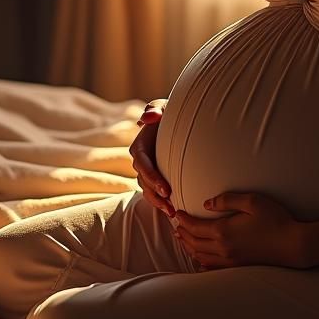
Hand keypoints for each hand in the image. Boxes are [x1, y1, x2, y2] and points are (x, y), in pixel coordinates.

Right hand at [129, 98, 173, 218]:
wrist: (178, 120)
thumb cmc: (170, 112)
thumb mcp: (164, 106)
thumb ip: (155, 108)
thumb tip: (148, 118)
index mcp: (140, 146)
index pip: (142, 164)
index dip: (152, 177)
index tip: (167, 189)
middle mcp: (141, 161)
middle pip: (144, 181)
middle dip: (156, 194)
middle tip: (171, 204)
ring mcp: (147, 171)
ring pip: (148, 191)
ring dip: (158, 203)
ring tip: (173, 212)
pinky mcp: (155, 178)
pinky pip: (155, 193)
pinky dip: (162, 203)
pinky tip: (174, 211)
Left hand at [173, 192, 307, 269]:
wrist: (293, 244)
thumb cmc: (275, 219)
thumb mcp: (252, 201)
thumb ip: (227, 200)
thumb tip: (207, 204)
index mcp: (224, 231)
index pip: (195, 227)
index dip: (183, 220)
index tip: (176, 213)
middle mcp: (223, 248)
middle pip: (194, 243)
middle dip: (182, 233)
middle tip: (176, 225)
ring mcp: (230, 260)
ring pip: (200, 256)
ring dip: (189, 247)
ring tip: (182, 239)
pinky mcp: (238, 266)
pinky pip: (212, 267)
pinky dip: (201, 262)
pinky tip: (200, 259)